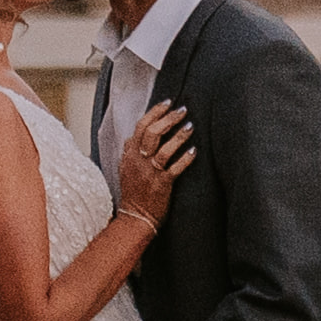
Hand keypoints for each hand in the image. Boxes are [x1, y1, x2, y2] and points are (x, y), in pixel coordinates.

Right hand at [111, 103, 198, 230]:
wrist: (135, 217)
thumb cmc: (133, 192)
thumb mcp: (126, 168)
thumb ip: (130, 151)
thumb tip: (134, 136)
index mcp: (129, 154)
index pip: (140, 126)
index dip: (155, 112)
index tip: (168, 102)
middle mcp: (138, 161)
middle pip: (152, 133)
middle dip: (169, 119)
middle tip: (183, 110)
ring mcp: (150, 173)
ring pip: (164, 149)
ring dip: (179, 136)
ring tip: (191, 126)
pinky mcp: (161, 185)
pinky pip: (175, 169)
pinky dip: (185, 159)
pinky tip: (194, 151)